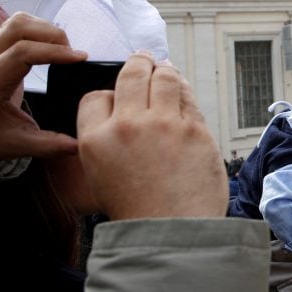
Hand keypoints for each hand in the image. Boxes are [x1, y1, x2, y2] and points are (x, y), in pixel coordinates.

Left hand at [0, 12, 86, 165]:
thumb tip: (79, 145)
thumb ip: (50, 145)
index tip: (79, 58)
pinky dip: (38, 29)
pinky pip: (16, 26)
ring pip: (17, 22)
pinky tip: (51, 46)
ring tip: (63, 49)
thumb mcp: (18, 145)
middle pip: (18, 28)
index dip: (54, 51)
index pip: (22, 52)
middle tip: (73, 54)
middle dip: (52, 35)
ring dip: (45, 29)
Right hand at [77, 52, 227, 219]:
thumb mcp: (101, 177)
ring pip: (164, 77)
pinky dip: (184, 90)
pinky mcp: (195, 129)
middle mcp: (127, 125)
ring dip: (164, 69)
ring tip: (164, 67)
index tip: (118, 95)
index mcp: (96, 140)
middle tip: (142, 58)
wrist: (174, 233)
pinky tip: (182, 89)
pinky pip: (188, 97)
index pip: (95, 97)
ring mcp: (164, 124)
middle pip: (131, 75)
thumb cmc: (140, 212)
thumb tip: (118, 114)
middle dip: (137, 62)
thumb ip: (104, 141)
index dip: (107, 94)